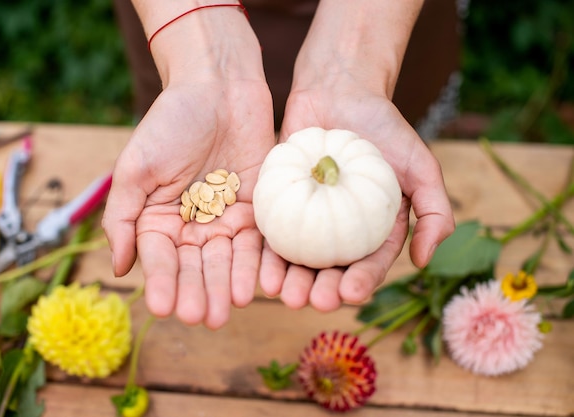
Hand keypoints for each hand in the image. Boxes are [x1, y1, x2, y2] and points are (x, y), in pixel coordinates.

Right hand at [102, 78, 274, 328]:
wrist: (219, 86)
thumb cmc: (171, 121)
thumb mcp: (136, 168)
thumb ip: (124, 217)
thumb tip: (119, 268)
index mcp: (159, 219)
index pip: (160, 258)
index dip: (161, 282)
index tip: (163, 308)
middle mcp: (193, 226)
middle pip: (196, 267)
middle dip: (199, 292)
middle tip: (203, 317)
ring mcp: (226, 219)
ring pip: (227, 261)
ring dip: (227, 287)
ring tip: (228, 311)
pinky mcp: (256, 210)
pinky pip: (257, 243)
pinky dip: (256, 264)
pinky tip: (256, 286)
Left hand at [259, 86, 454, 311]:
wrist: (340, 92)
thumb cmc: (384, 128)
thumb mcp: (421, 166)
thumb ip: (435, 212)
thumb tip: (423, 261)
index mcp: (373, 230)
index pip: (369, 264)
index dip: (360, 283)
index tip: (350, 294)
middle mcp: (339, 231)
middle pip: (330, 270)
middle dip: (321, 290)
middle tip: (311, 301)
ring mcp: (307, 218)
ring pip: (297, 258)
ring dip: (290, 280)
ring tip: (281, 293)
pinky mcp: (279, 203)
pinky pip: (271, 231)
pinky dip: (265, 252)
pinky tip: (259, 268)